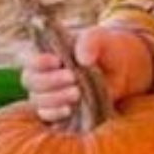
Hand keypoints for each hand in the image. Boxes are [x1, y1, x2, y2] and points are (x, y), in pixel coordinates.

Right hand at [19, 26, 153, 122]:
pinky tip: (69, 110)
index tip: (56, 61)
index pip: (30, 59)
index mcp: (48, 53)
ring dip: (55, 98)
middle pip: (30, 81)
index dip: (38, 62)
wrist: (123, 67)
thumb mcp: (101, 37)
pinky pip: (47, 116)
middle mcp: (44, 74)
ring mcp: (51, 93)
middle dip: (49, 81)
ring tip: (77, 92)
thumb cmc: (106, 47)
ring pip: (37, 100)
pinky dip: (55, 114)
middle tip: (73, 77)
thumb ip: (90, 40)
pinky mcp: (61, 109)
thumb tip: (83, 59)